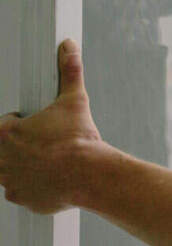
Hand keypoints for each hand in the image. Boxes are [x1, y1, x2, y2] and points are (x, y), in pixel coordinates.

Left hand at [0, 39, 102, 213]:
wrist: (90, 173)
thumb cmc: (79, 138)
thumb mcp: (74, 100)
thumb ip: (69, 72)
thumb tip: (69, 47)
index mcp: (6, 134)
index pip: (3, 125)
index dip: (19, 123)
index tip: (34, 124)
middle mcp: (1, 159)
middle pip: (2, 149)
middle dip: (19, 145)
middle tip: (43, 141)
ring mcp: (9, 181)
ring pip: (8, 170)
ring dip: (21, 164)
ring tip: (48, 158)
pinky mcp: (20, 198)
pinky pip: (18, 190)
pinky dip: (30, 185)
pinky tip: (49, 177)